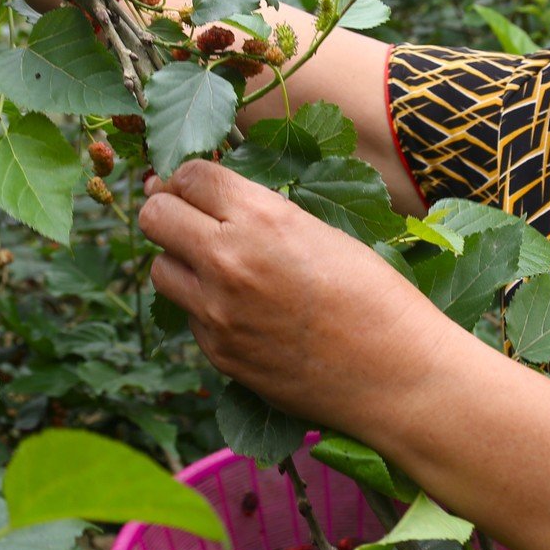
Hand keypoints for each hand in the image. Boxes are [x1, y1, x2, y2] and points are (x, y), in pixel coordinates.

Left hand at [137, 159, 456, 434]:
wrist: (394, 373)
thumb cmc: (375, 296)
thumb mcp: (321, 232)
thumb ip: (262, 214)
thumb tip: (214, 201)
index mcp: (261, 217)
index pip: (188, 176)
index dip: (188, 176)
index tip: (196, 185)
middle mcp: (228, 259)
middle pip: (154, 215)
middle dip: (168, 210)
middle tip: (187, 216)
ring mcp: (216, 311)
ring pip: (160, 268)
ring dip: (180, 261)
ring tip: (215, 266)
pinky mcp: (218, 352)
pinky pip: (189, 315)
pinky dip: (204, 307)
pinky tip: (244, 311)